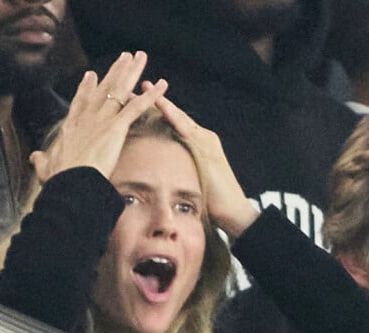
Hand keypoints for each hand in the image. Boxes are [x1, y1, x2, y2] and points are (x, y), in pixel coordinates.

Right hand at [30, 52, 167, 183]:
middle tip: (123, 57)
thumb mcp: (47, 167)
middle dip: (114, 71)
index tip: (91, 75)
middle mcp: (87, 118)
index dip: (87, 88)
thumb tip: (35, 158)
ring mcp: (101, 120)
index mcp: (73, 127)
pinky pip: (137, 108)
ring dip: (131, 72)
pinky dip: (151, 96)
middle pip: (103, 89)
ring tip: (140, 57)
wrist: (72, 182)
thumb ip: (43, 161)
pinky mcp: (116, 128)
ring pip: (119, 90)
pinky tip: (162, 86)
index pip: (81, 102)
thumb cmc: (61, 179)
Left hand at [149, 86, 258, 237]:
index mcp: (199, 144)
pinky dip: (173, 116)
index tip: (139, 101)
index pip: (175, 123)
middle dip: (155, 101)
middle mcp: (204, 137)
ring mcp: (207, 141)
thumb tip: (163, 176)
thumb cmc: (212, 202)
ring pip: (180, 117)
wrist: (233, 211)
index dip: (158, 112)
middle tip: (136, 86)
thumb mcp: (192, 181)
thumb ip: (181, 171)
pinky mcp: (208, 148)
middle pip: (175, 116)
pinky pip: (187, 130)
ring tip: (144, 89)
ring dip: (161, 103)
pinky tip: (161, 106)